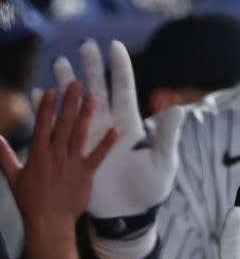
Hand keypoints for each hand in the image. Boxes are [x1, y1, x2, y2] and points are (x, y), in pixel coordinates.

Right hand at [0, 83, 116, 231]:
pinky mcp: (85, 175)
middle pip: (62, 125)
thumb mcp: (13, 177)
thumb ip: (4, 156)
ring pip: (79, 135)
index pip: (42, 125)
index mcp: (38, 154)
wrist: (49, 223)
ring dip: (86, 115)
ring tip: (93, 97)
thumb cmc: (31, 201)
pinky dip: (106, 144)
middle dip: (69, 103)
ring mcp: (71, 164)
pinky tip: (115, 130)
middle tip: (76, 83)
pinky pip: (97, 157)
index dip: (47, 107)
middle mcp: (55, 156)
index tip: (53, 89)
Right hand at [42, 41, 183, 230]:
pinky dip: (50, 112)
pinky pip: (60, 128)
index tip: (113, 46)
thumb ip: (168, 135)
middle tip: (84, 44)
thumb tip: (179, 109)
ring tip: (59, 62)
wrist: (129, 214)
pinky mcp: (76, 151)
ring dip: (68, 84)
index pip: (124, 89)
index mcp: (130, 124)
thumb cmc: (150, 188)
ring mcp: (91, 137)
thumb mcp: (163, 161)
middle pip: (99, 89)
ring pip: (77, 103)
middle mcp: (109, 125)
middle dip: (91, 67)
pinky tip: (40, 95)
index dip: (118, 68)